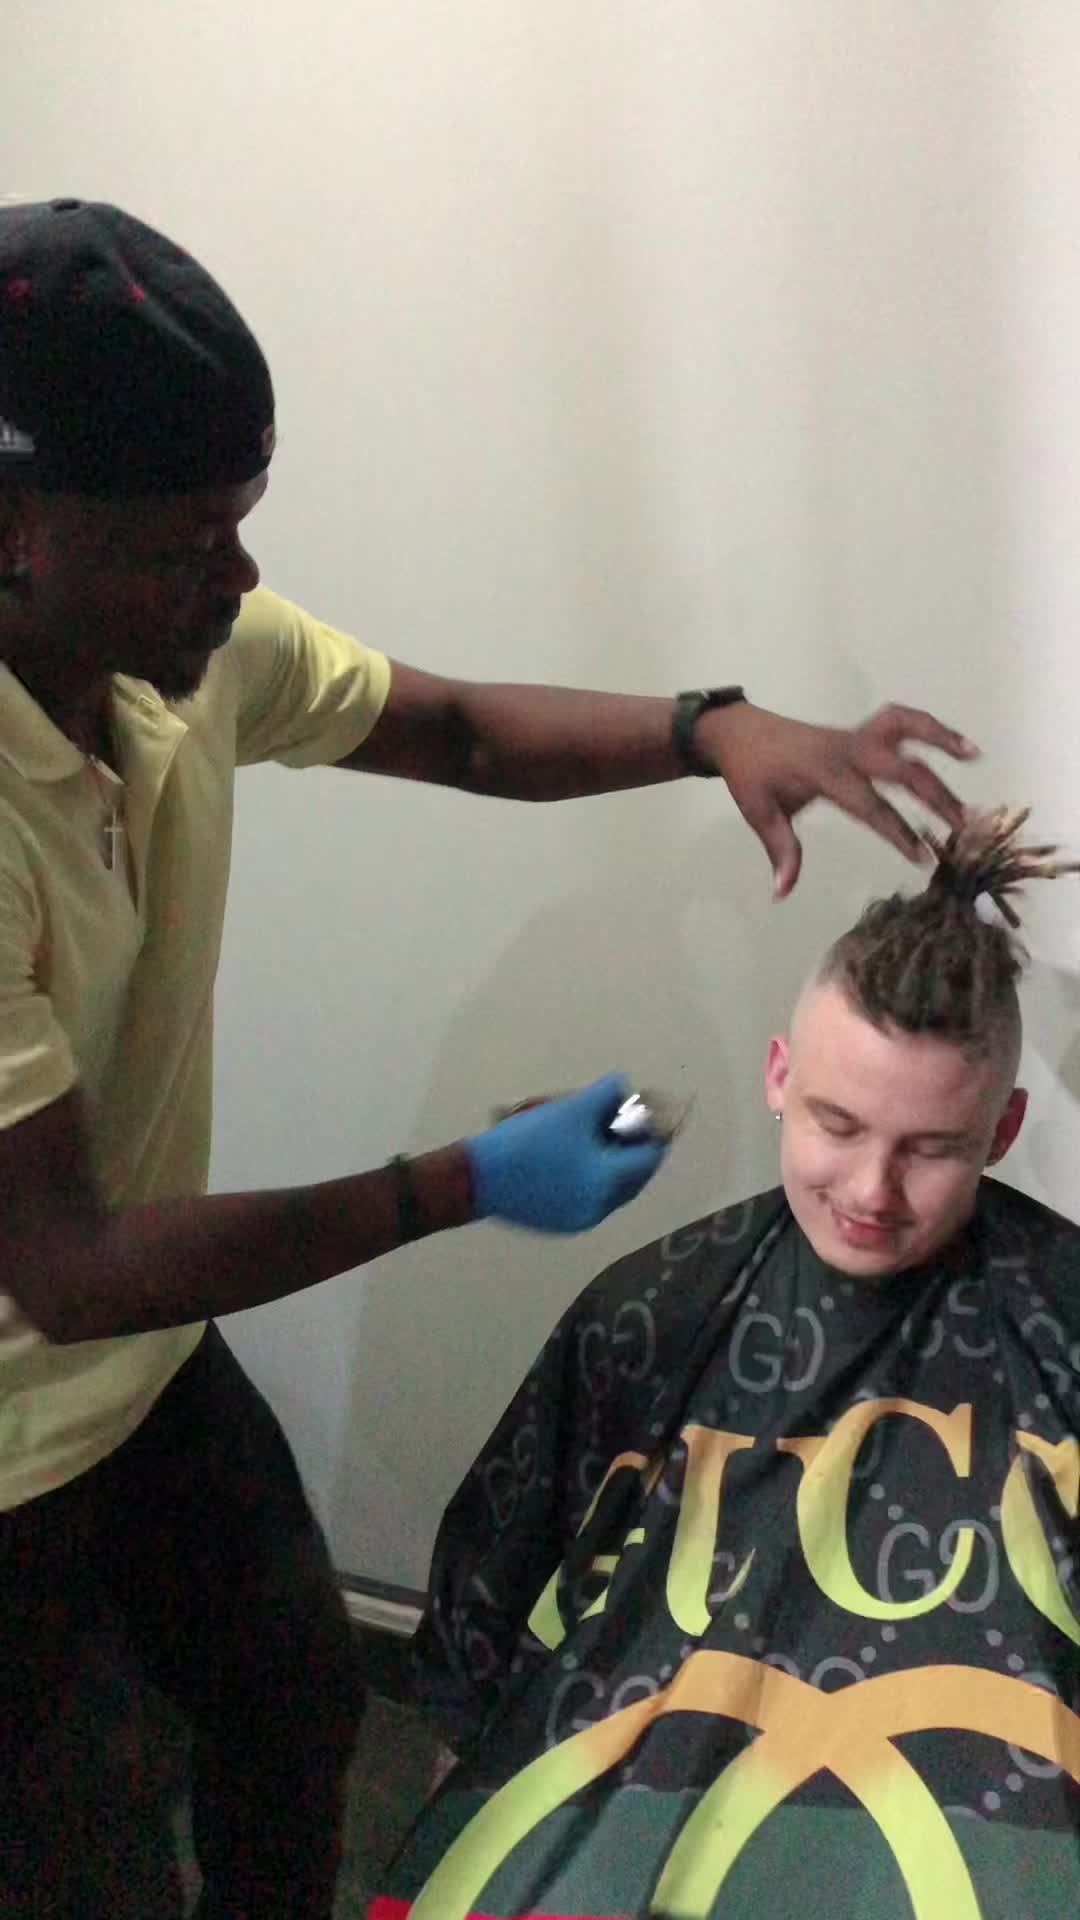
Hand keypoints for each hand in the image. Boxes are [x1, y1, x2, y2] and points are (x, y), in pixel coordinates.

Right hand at [465, 1073, 664, 1232]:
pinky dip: (592, 1174)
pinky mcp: (560, 1222)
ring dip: (612, 1160)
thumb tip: (623, 1085)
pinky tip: (577, 1153)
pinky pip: (590, 1195)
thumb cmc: (526, 1141)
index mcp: (608, 1183)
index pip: (649, 1156)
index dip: (652, 1129)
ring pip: (612, 1186)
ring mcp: (580, 1219)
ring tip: (598, 1132)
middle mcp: (600, 1208)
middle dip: (632, 1145)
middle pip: (634, 1174)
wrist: (475, 1178)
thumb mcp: (569, 1110)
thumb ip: (605, 1094)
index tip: (646, 1108)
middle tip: (624, 1117)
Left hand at [696, 701, 978, 899]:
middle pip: (901, 768)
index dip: (898, 831)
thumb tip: (782, 892)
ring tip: (976, 756)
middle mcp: (847, 750)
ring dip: (941, 739)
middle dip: (934, 795)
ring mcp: (856, 735)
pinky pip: (900, 720)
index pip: (870, 805)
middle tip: (963, 826)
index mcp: (824, 773)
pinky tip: (956, 742)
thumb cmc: (751, 776)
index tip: (924, 857)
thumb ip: (780, 850)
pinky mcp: (861, 731)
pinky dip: (929, 726)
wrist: (740, 733)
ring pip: (906, 728)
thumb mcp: (759, 814)